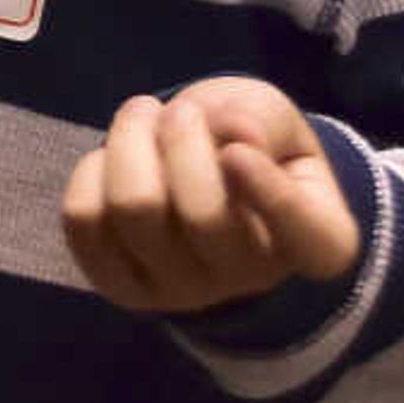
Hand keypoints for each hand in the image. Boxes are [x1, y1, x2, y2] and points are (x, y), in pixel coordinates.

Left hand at [62, 77, 361, 315]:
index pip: (310, 240)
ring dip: (130, 142)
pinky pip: (85, 221)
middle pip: (202, 213)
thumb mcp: (272, 119)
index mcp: (318, 242)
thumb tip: (233, 133)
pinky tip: (112, 158)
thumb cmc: (248, 146)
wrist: (199, 187)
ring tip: (143, 115)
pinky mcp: (122, 287)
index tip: (237, 150)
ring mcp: (184, 293)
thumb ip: (261, 120)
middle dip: (181, 138)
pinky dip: (91, 172)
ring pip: (135, 210)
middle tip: (180, 109)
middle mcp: (253, 281)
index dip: (271, 195)